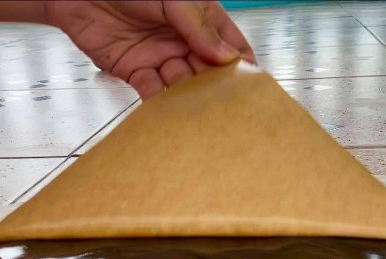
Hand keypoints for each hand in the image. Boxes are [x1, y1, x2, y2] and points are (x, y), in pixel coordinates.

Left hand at [45, 1, 255, 98]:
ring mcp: (159, 56)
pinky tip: (168, 113)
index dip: (241, 65)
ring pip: (182, 85)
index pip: (228, 44)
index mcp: (198, 17)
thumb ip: (198, 26)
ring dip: (189, 99)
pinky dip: (159, 104)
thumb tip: (226, 56)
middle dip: (216, 89)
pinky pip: (152, 91)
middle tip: (225, 108)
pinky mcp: (134, 71)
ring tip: (197, 115)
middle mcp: (182, 39)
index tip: (251, 86)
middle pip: (207, 71)